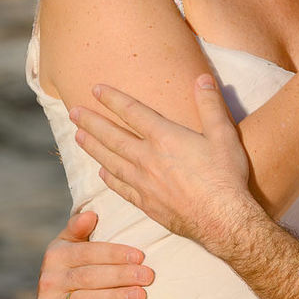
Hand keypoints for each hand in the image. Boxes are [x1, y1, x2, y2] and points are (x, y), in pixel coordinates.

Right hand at [37, 209, 154, 298]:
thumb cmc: (72, 264)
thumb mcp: (72, 243)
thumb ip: (80, 228)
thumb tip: (90, 215)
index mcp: (56, 254)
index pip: (87, 252)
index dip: (114, 254)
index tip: (139, 256)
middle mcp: (49, 279)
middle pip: (88, 277)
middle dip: (120, 276)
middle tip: (147, 277)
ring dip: (114, 298)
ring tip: (139, 296)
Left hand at [72, 78, 256, 251]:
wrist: (222, 220)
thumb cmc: (225, 175)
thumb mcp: (223, 134)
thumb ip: (210, 104)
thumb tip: (201, 77)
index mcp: (165, 138)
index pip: (132, 112)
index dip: (112, 99)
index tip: (95, 89)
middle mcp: (148, 158)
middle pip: (113, 136)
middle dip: (91, 122)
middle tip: (73, 111)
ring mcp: (144, 183)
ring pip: (111, 161)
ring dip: (93, 147)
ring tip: (78, 137)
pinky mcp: (146, 204)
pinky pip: (120, 187)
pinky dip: (108, 178)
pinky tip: (101, 173)